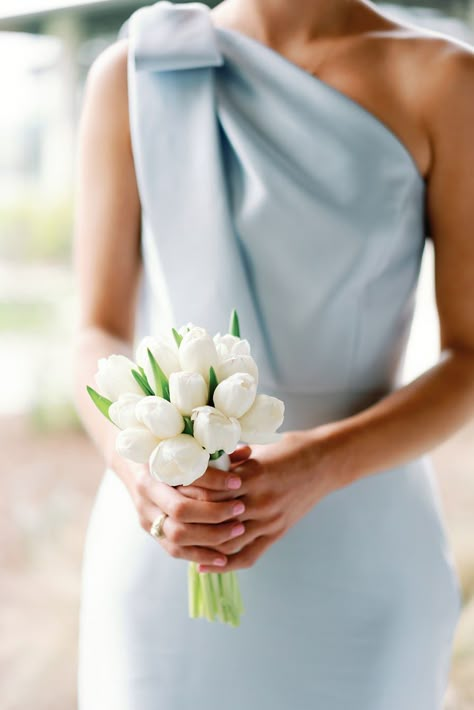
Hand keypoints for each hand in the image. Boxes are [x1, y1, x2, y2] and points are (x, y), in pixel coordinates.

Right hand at [120, 453, 252, 567]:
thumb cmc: (165, 453)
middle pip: (181, 510)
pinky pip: (175, 551)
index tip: (238, 481)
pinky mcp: (152, 532)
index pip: (187, 477)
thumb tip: (247, 451)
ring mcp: (147, 516)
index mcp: (154, 468)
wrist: (133, 466)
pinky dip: (200, 555)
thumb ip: (213, 454)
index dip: (215, 480)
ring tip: (238, 531)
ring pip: (178, 535)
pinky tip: (223, 557)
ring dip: (211, 536)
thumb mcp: (185, 449)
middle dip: (215, 513)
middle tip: (241, 509)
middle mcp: (147, 494)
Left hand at [177, 429, 334, 572]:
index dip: (188, 492)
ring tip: (178, 541)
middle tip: (167, 516)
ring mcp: (270, 520)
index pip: (210, 490)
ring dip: (202, 543)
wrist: (325, 462)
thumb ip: (230, 461)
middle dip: (190, 518)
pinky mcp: (277, 533)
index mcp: (253, 475)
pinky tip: (204, 565)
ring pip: (227, 540)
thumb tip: (199, 463)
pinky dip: (224, 564)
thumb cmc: (290, 449)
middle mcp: (260, 501)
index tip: (170, 489)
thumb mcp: (257, 449)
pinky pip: (248, 555)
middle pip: (215, 516)